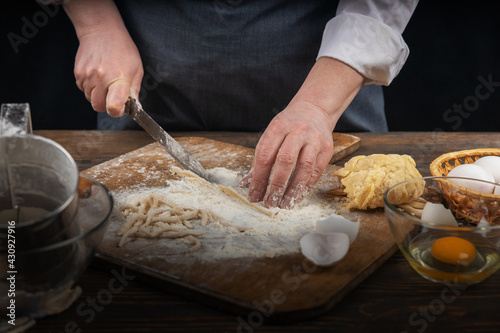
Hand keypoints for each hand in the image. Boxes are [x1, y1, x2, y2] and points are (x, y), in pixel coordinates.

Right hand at [65, 0, 142, 116]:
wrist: (101, 31)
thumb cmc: (123, 50)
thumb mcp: (137, 69)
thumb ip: (134, 90)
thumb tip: (134, 108)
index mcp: (119, 79)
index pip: (113, 106)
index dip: (117, 112)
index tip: (120, 108)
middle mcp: (101, 79)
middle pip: (99, 106)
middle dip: (107, 105)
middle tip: (113, 95)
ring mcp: (87, 76)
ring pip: (90, 99)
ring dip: (98, 96)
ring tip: (106, 82)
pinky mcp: (78, 73)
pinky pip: (83, 90)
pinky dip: (90, 88)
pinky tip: (97, 76)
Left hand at [240, 57, 364, 208]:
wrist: (314, 110)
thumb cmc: (287, 126)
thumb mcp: (270, 135)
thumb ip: (259, 159)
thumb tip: (246, 184)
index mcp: (278, 127)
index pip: (266, 156)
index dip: (259, 179)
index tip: (254, 195)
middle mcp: (297, 131)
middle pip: (285, 161)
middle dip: (276, 186)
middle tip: (269, 203)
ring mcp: (314, 140)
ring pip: (304, 168)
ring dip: (293, 189)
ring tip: (284, 204)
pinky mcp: (327, 148)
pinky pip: (316, 171)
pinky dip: (306, 186)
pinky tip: (297, 196)